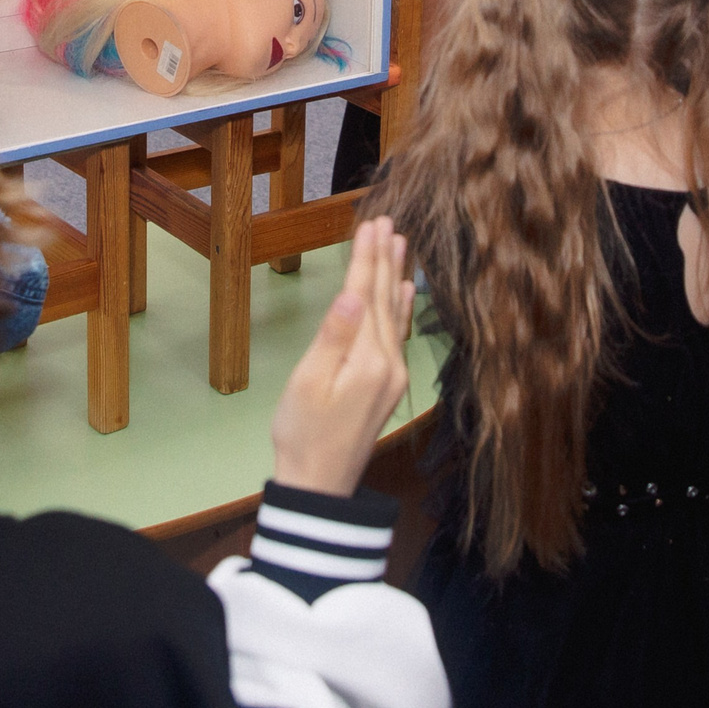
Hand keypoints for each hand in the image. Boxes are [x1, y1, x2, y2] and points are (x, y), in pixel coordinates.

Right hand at [270, 216, 414, 497]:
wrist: (320, 486)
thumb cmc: (302, 434)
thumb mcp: (308, 384)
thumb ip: (332, 337)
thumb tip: (351, 295)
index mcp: (366, 360)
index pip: (365, 296)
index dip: (367, 259)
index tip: (371, 224)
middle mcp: (387, 364)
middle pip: (384, 300)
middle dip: (384, 259)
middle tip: (388, 221)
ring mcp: (391, 376)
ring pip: (394, 315)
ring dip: (395, 277)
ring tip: (401, 244)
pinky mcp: (387, 386)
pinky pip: (397, 335)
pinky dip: (400, 309)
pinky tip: (405, 293)